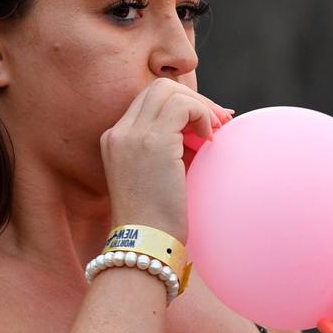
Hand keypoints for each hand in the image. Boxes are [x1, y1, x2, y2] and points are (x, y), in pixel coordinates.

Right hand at [101, 77, 230, 243]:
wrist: (145, 244)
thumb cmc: (158, 221)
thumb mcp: (161, 176)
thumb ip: (177, 147)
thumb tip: (212, 122)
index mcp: (115, 140)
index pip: (149, 101)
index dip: (182, 105)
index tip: (205, 126)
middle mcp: (118, 132)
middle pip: (158, 88)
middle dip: (193, 99)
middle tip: (216, 124)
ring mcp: (132, 134)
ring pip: (169, 90)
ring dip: (200, 106)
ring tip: (214, 132)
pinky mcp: (152, 141)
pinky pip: (183, 104)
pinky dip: (202, 114)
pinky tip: (209, 140)